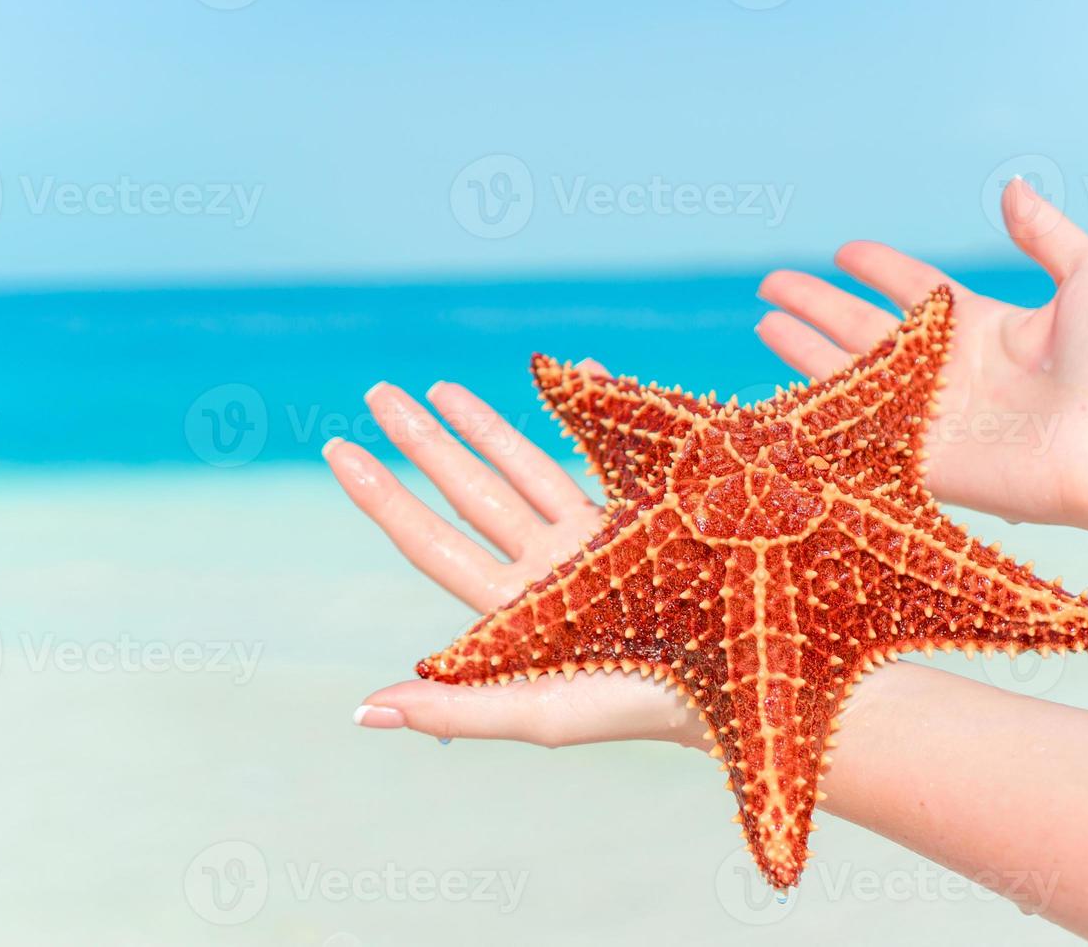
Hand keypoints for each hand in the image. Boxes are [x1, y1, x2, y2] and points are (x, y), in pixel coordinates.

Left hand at [325, 376, 705, 749]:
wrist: (747, 681)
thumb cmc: (639, 708)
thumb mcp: (541, 715)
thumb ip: (455, 709)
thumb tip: (363, 709)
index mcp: (512, 613)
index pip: (432, 543)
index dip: (385, 498)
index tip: (340, 450)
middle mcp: (542, 570)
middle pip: (467, 495)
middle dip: (423, 445)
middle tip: (377, 392)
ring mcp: (589, 542)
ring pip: (522, 471)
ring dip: (482, 426)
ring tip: (438, 387)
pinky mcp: (639, 516)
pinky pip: (601, 453)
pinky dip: (587, 412)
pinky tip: (569, 372)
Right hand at [755, 177, 1087, 530]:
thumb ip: (1044, 233)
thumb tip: (1014, 187)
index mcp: (984, 329)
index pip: (915, 293)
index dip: (878, 270)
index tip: (844, 251)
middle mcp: (950, 372)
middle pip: (866, 331)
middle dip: (818, 306)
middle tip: (772, 284)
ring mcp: (932, 418)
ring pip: (852, 378)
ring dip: (806, 350)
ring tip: (765, 323)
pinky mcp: (922, 462)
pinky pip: (859, 436)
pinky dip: (820, 417)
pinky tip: (784, 393)